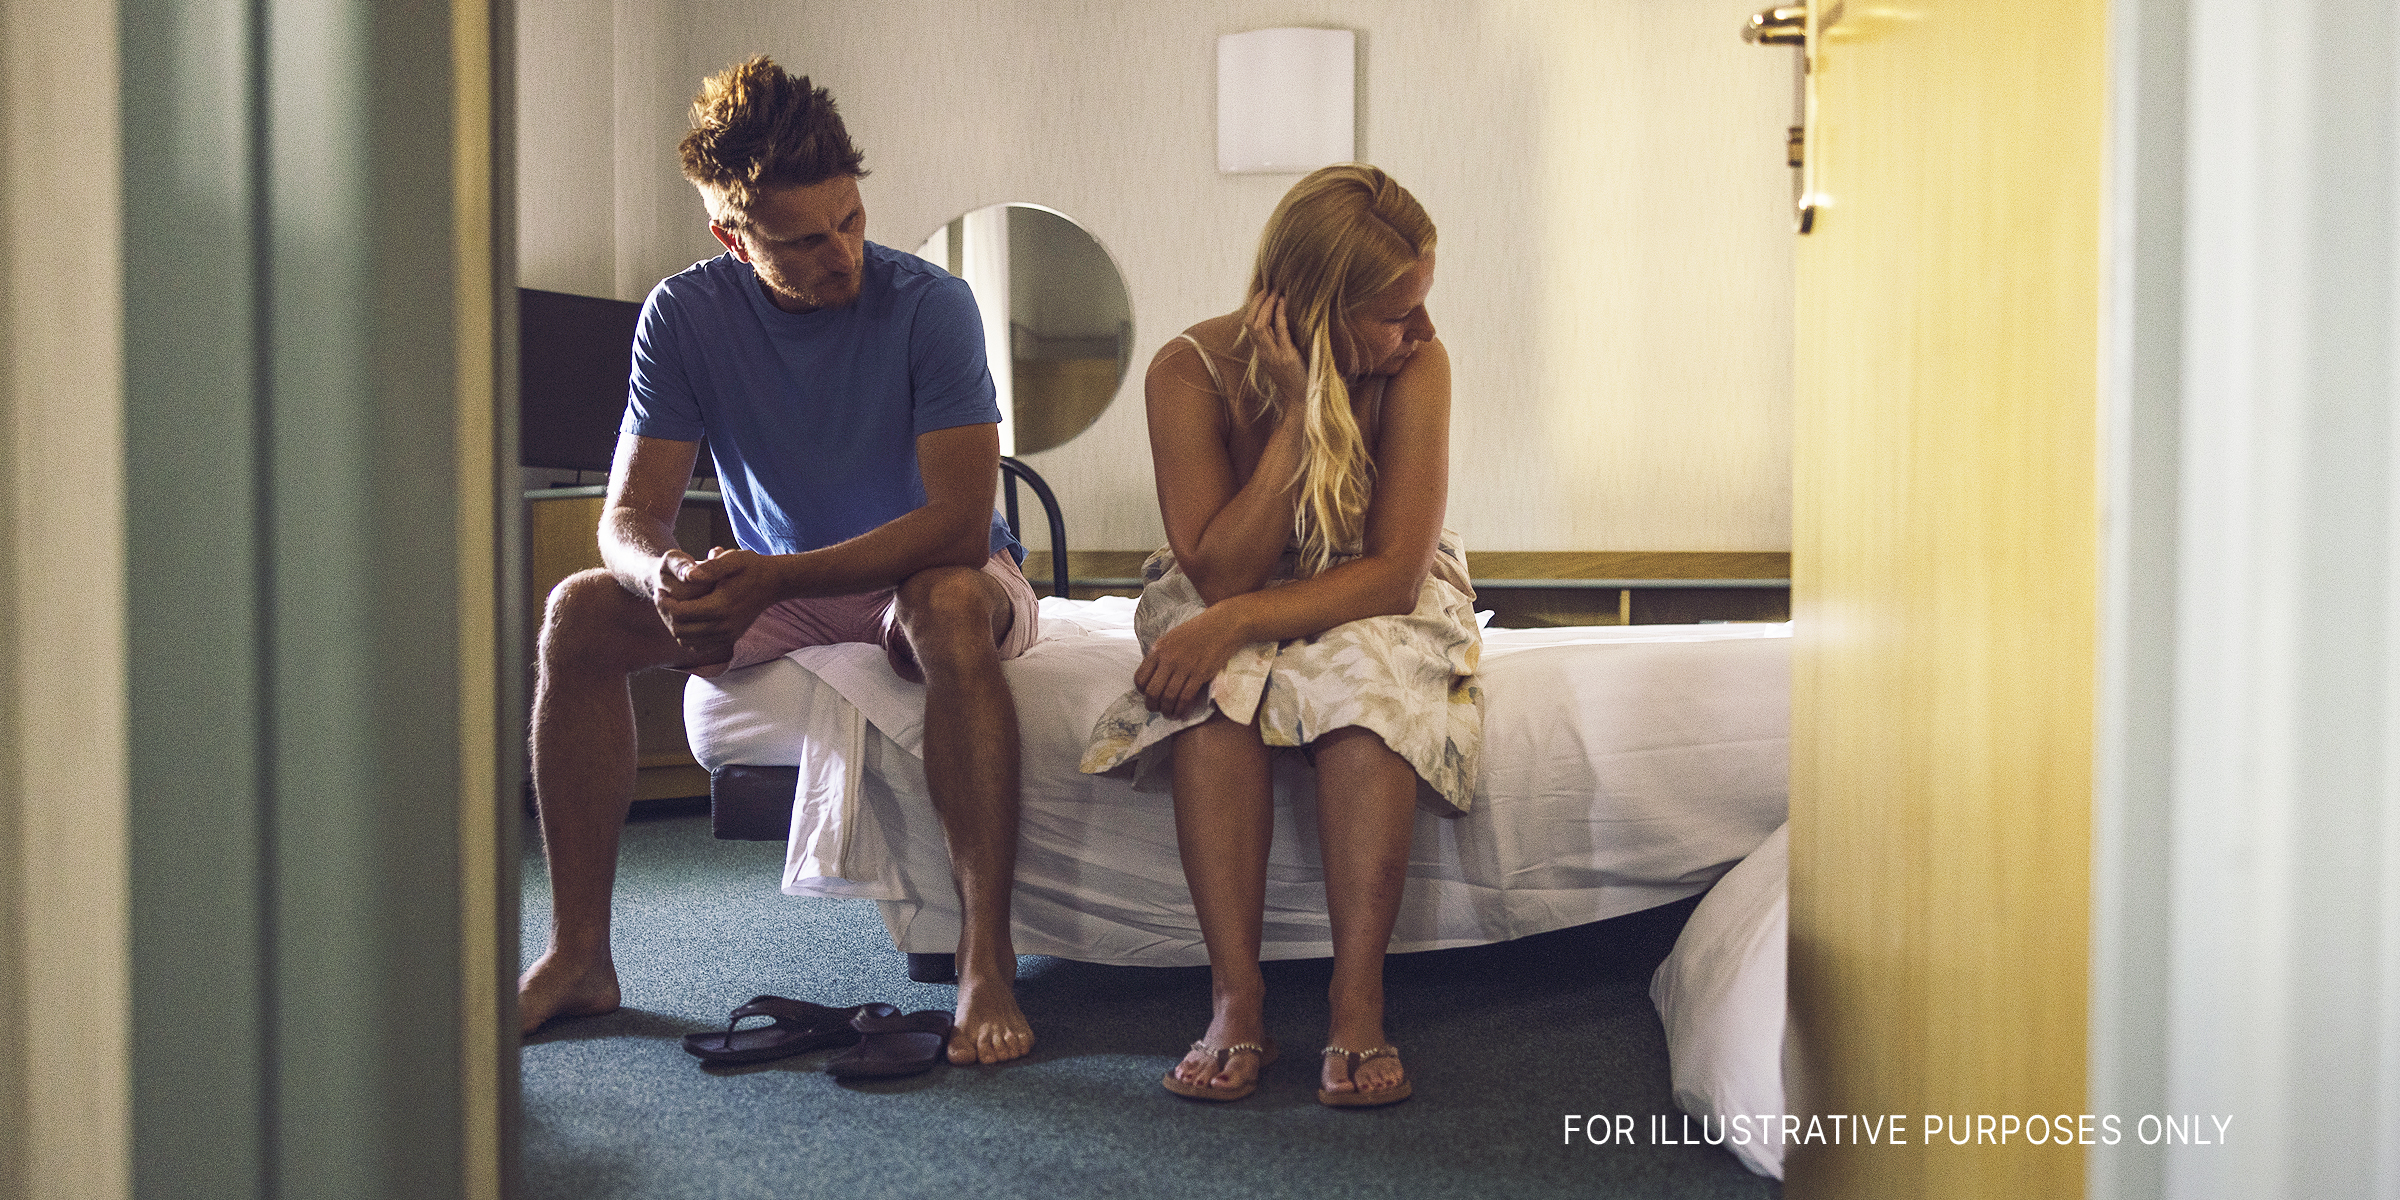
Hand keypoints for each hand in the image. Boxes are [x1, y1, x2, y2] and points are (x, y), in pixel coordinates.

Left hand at [653, 546, 778, 660]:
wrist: (773, 583)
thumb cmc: (752, 568)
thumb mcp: (733, 559)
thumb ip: (711, 567)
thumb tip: (689, 575)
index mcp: (721, 607)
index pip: (679, 613)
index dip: (663, 603)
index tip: (660, 591)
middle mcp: (723, 626)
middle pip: (679, 631)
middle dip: (665, 615)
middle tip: (662, 599)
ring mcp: (727, 636)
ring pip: (686, 642)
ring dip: (674, 627)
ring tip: (673, 609)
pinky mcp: (729, 639)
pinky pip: (699, 647)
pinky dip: (687, 637)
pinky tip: (687, 619)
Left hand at [1135, 606, 1253, 718]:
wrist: (1223, 624)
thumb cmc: (1199, 629)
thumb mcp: (1173, 637)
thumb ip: (1162, 654)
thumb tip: (1154, 673)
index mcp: (1158, 649)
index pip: (1140, 677)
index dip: (1142, 691)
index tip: (1147, 695)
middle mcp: (1168, 658)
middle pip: (1152, 691)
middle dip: (1152, 705)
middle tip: (1156, 709)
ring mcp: (1184, 666)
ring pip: (1168, 697)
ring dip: (1167, 710)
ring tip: (1169, 714)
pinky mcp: (1200, 674)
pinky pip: (1185, 697)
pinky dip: (1181, 709)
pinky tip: (1181, 713)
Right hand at [1244, 291, 1308, 413]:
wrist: (1301, 401)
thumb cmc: (1295, 381)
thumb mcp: (1282, 362)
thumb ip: (1278, 346)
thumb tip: (1282, 327)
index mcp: (1261, 353)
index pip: (1250, 326)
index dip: (1254, 308)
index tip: (1264, 294)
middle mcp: (1263, 353)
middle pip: (1250, 323)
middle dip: (1257, 303)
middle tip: (1268, 288)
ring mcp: (1273, 355)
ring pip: (1259, 326)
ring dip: (1266, 306)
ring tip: (1275, 292)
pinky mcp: (1287, 357)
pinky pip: (1279, 331)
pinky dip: (1280, 314)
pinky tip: (1284, 302)